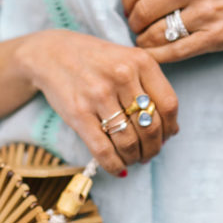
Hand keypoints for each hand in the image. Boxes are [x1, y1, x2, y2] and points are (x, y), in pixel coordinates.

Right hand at [13, 30, 178, 175]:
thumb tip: (171, 129)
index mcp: (140, 62)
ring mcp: (99, 95)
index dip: (170, 128)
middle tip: (149, 153)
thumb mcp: (127, 59)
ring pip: (129, 141)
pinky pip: (103, 149)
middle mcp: (122, 76)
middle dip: (153, 148)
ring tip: (133, 158)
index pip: (168, 105)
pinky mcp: (79, 114)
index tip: (166, 136)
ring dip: (135, 157)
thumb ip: (150, 86)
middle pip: (150, 126)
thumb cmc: (94, 60)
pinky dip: (114, 165)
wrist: (51, 54)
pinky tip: (118, 169)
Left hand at [122, 0, 222, 63]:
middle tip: (137, 28)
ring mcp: (206, 13)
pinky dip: (157, 55)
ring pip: (154, 34)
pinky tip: (156, 54)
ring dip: (143, 41)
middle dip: (133, 24)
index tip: (128, 9)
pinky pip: (173, 52)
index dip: (126, 1)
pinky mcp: (215, 38)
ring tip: (146, 41)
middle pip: (142, 10)